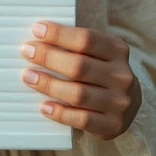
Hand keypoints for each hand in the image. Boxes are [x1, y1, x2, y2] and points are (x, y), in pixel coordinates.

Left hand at [19, 21, 141, 139]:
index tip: (36, 30)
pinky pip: (82, 120)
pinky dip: (60, 113)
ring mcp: (119, 102)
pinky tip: (44, 106)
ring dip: (49, 85)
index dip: (59, 34)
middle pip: (79, 66)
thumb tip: (38, 37)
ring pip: (78, 94)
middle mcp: (121, 76)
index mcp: (118, 50)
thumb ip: (75, 44)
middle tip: (27, 52)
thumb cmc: (101, 70)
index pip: (86, 39)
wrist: (128, 103)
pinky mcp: (113, 125)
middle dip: (48, 57)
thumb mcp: (97, 52)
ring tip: (28, 76)